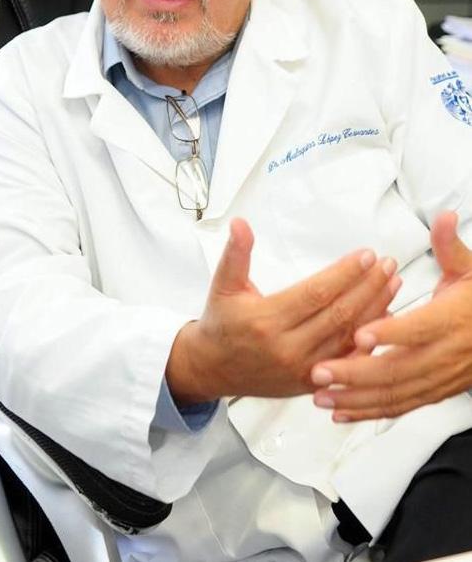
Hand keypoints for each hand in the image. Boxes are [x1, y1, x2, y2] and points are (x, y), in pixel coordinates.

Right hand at [166, 218, 398, 403]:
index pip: (315, 293)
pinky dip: (369, 338)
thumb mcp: (223, 285)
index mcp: (266, 320)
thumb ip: (236, 254)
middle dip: (368, 286)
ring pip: (348, 336)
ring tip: (394, 282)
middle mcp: (286, 347)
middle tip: (388, 263)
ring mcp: (302, 369)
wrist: (213, 370)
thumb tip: (240, 223)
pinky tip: (385, 317)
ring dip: (375, 308)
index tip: (367, 254)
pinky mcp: (311, 382)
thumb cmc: (222, 323)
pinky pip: (347, 359)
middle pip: (338, 314)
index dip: (345, 273)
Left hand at [312, 211, 471, 420]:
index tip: (360, 334)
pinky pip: (401, 407)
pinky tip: (342, 413)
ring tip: (320, 396)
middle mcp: (446, 354)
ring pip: (396, 394)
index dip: (390, 333)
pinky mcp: (434, 392)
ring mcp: (440, 378)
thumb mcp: (471, 269)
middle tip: (320, 371)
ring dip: (356, 398)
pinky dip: (370, 412)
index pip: (420, 328)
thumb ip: (450, 246)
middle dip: (357, 373)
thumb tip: (444, 218)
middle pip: (400, 369)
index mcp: (453, 319)